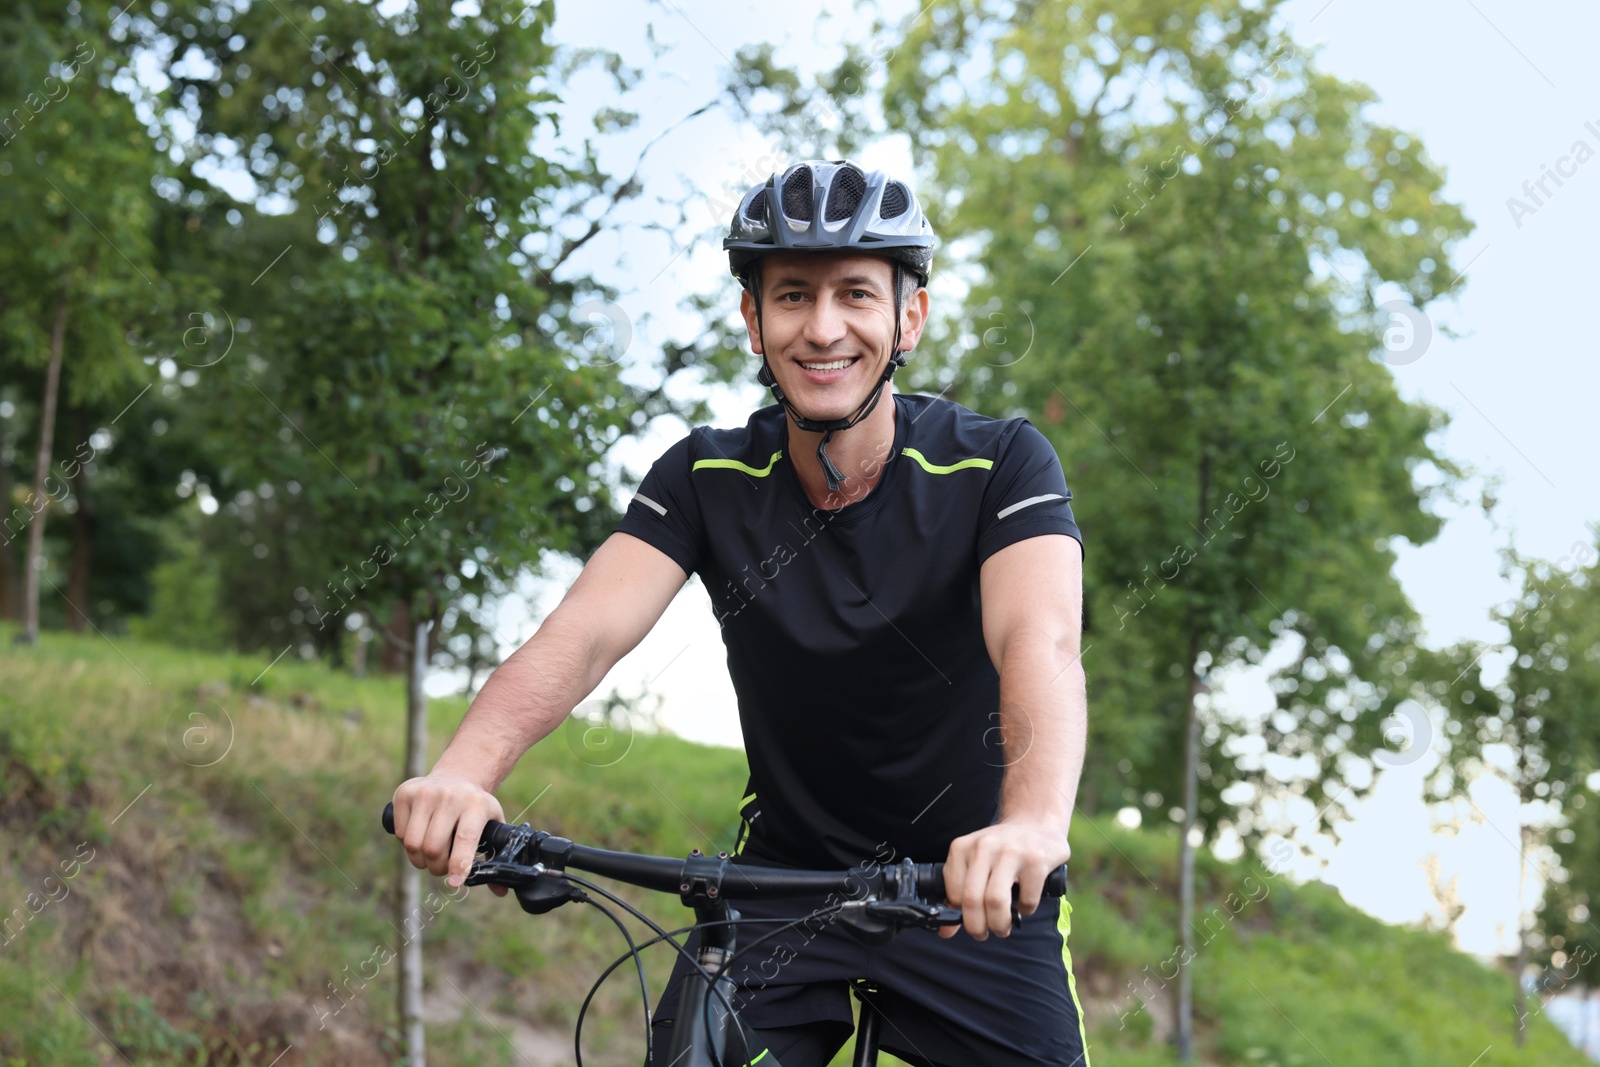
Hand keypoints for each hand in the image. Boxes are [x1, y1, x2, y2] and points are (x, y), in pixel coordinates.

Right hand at [391, 775, 508, 896]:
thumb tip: (501, 891)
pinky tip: (420, 836)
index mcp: (476, 805)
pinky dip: (408, 844)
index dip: (459, 864)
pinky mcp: (404, 794)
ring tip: (430, 856)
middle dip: (436, 868)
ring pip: (413, 844)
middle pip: (433, 848)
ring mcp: (425, 793)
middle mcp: (450, 796)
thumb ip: (495, 856)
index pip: (465, 838)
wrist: (456, 776)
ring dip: (420, 860)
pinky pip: (400, 834)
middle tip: (442, 867)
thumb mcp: (492, 824)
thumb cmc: (475, 809)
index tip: (455, 883)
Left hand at [939, 819, 1069, 939]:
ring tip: (1002, 927)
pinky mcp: (1036, 861)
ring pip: (996, 901)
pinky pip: (1027, 900)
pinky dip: (1025, 911)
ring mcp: (1011, 852)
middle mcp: (984, 847)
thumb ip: (958, 896)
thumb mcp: (974, 865)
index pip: (954, 894)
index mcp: (962, 848)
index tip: (971, 921)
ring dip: (999, 924)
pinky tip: (1024, 905)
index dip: (961, 916)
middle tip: (984, 933)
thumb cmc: (1001, 851)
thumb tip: (945, 932)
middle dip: (977, 926)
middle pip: (971, 899)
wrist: (1035, 823)